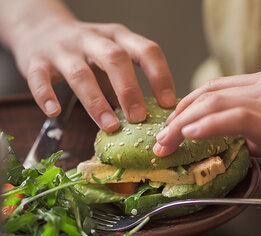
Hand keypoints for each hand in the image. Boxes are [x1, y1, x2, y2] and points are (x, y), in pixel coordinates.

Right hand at [12, 20, 174, 131]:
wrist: (40, 28)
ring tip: (110, 126)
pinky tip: (55, 113)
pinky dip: (46, 96)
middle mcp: (93, 39)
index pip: (147, 50)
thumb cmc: (86, 51)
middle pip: (116, 59)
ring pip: (81, 74)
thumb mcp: (111, 57)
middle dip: (130, 90)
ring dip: (96, 103)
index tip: (168, 104)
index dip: (160, 76)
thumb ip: (126, 82)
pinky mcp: (37, 60)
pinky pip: (40, 78)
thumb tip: (151, 118)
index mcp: (118, 37)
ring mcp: (64, 49)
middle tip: (139, 118)